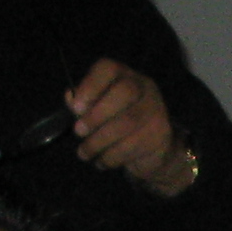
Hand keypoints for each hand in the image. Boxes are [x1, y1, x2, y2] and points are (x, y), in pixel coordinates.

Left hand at [65, 57, 182, 186]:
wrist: (155, 148)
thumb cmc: (118, 124)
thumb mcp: (98, 110)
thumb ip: (82, 103)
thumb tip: (70, 97)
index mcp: (124, 76)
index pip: (108, 68)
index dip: (90, 85)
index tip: (75, 108)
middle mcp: (144, 88)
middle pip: (124, 92)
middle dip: (96, 114)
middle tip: (78, 132)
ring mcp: (156, 110)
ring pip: (127, 123)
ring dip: (98, 142)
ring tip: (84, 153)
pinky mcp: (161, 135)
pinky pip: (133, 146)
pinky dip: (111, 157)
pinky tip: (102, 162)